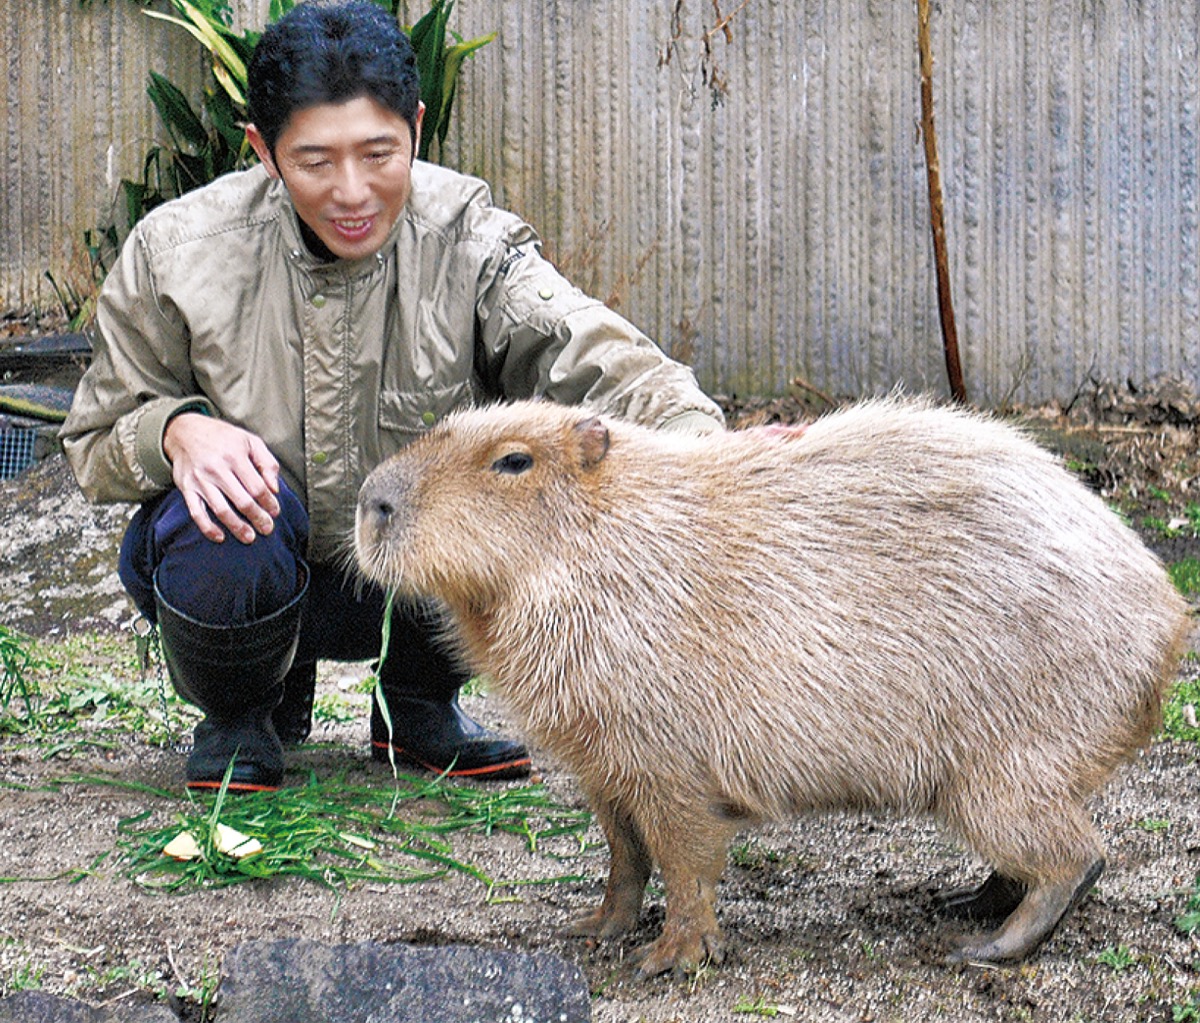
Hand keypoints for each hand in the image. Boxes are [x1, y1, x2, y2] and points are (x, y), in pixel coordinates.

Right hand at [163, 413, 281, 543]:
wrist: (184, 431)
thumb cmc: (223, 438)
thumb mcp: (250, 441)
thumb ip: (267, 463)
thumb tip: (275, 489)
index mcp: (235, 456)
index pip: (257, 487)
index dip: (269, 503)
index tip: (275, 512)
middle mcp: (217, 469)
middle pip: (242, 501)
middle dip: (257, 518)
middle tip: (267, 529)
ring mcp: (200, 480)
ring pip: (221, 509)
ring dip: (237, 527)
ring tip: (249, 538)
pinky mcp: (186, 488)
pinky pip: (196, 512)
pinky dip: (207, 527)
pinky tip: (219, 537)